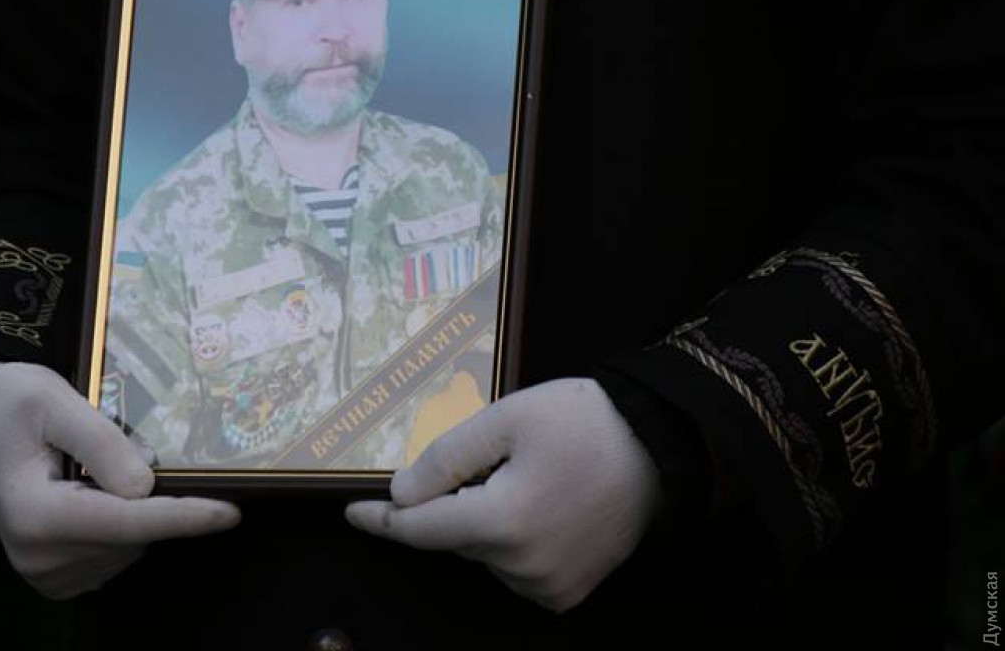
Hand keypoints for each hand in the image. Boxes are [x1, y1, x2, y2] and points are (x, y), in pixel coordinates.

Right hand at [0, 361, 239, 598]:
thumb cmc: (10, 400)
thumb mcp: (51, 397)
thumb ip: (100, 441)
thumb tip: (146, 487)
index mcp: (32, 512)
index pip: (125, 520)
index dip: (182, 516)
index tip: (229, 512)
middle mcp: (36, 555)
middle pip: (132, 533)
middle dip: (147, 494)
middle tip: (118, 445)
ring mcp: (43, 573)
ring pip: (130, 546)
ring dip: (132, 508)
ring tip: (93, 467)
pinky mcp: (53, 578)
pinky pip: (115, 555)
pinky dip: (121, 526)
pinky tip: (94, 493)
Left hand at [345, 377, 660, 611]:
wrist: (660, 447)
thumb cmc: (583, 423)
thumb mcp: (506, 419)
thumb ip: (446, 457)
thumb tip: (401, 496)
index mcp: (502, 521)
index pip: (419, 529)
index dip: (381, 519)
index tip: (351, 512)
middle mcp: (522, 565)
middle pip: (452, 536)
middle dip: (451, 501)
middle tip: (490, 457)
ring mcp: (548, 585)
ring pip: (482, 553)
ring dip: (484, 520)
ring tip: (525, 475)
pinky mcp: (567, 592)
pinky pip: (514, 568)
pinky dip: (510, 542)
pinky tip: (539, 504)